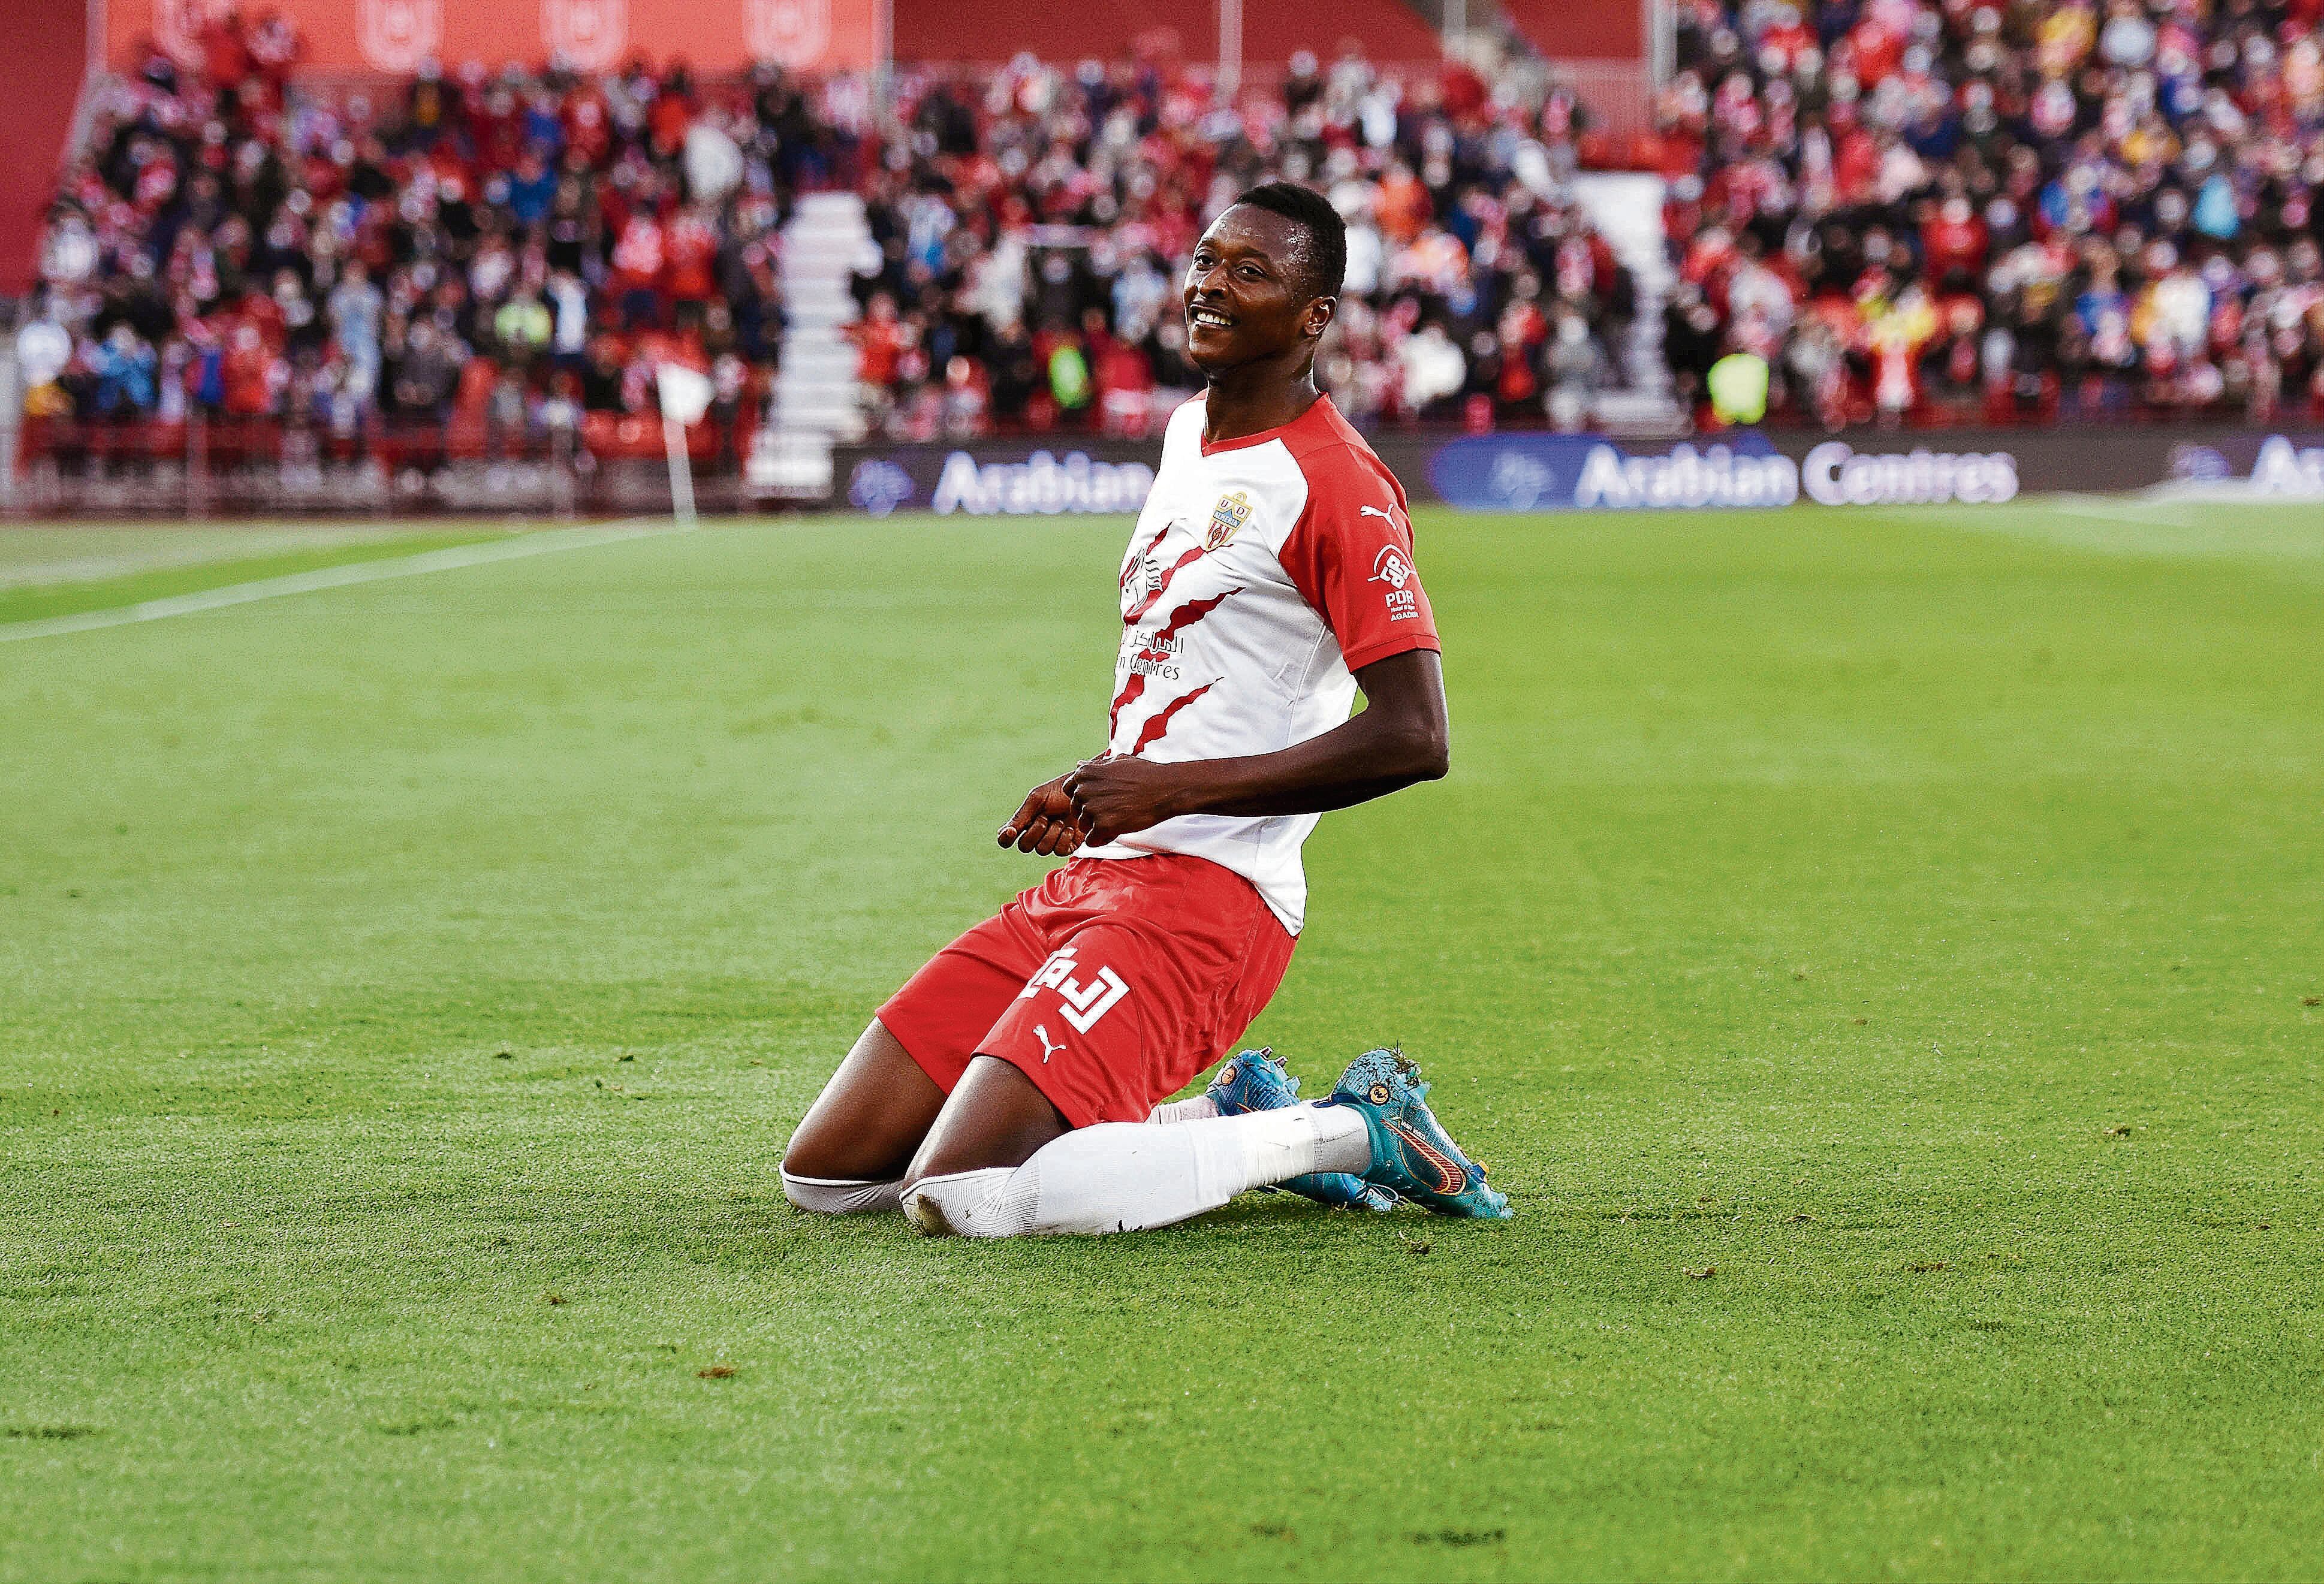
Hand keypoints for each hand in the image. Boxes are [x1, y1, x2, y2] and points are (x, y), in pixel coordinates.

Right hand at [996, 775, 1085, 855]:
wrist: (1084, 790)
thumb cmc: (1059, 790)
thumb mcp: (1037, 798)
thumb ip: (1021, 815)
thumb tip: (1003, 832)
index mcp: (1025, 822)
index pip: (1006, 839)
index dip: (1005, 839)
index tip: (1012, 831)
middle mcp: (1036, 834)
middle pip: (1025, 846)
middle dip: (1035, 832)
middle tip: (1045, 817)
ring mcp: (1052, 841)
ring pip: (1042, 850)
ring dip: (1051, 835)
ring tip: (1060, 821)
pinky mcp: (1068, 846)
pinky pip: (1059, 851)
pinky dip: (1064, 839)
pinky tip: (1070, 828)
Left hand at [1064, 755, 1185, 846]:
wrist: (1166, 789)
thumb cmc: (1144, 774)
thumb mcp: (1117, 761)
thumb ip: (1095, 766)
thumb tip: (1079, 765)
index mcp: (1084, 773)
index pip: (1069, 791)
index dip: (1084, 798)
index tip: (1102, 799)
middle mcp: (1084, 790)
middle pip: (1076, 810)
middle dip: (1090, 813)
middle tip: (1113, 810)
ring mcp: (1092, 808)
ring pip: (1083, 826)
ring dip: (1097, 827)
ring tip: (1118, 819)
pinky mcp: (1102, 826)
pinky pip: (1091, 840)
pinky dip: (1102, 839)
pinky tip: (1116, 831)